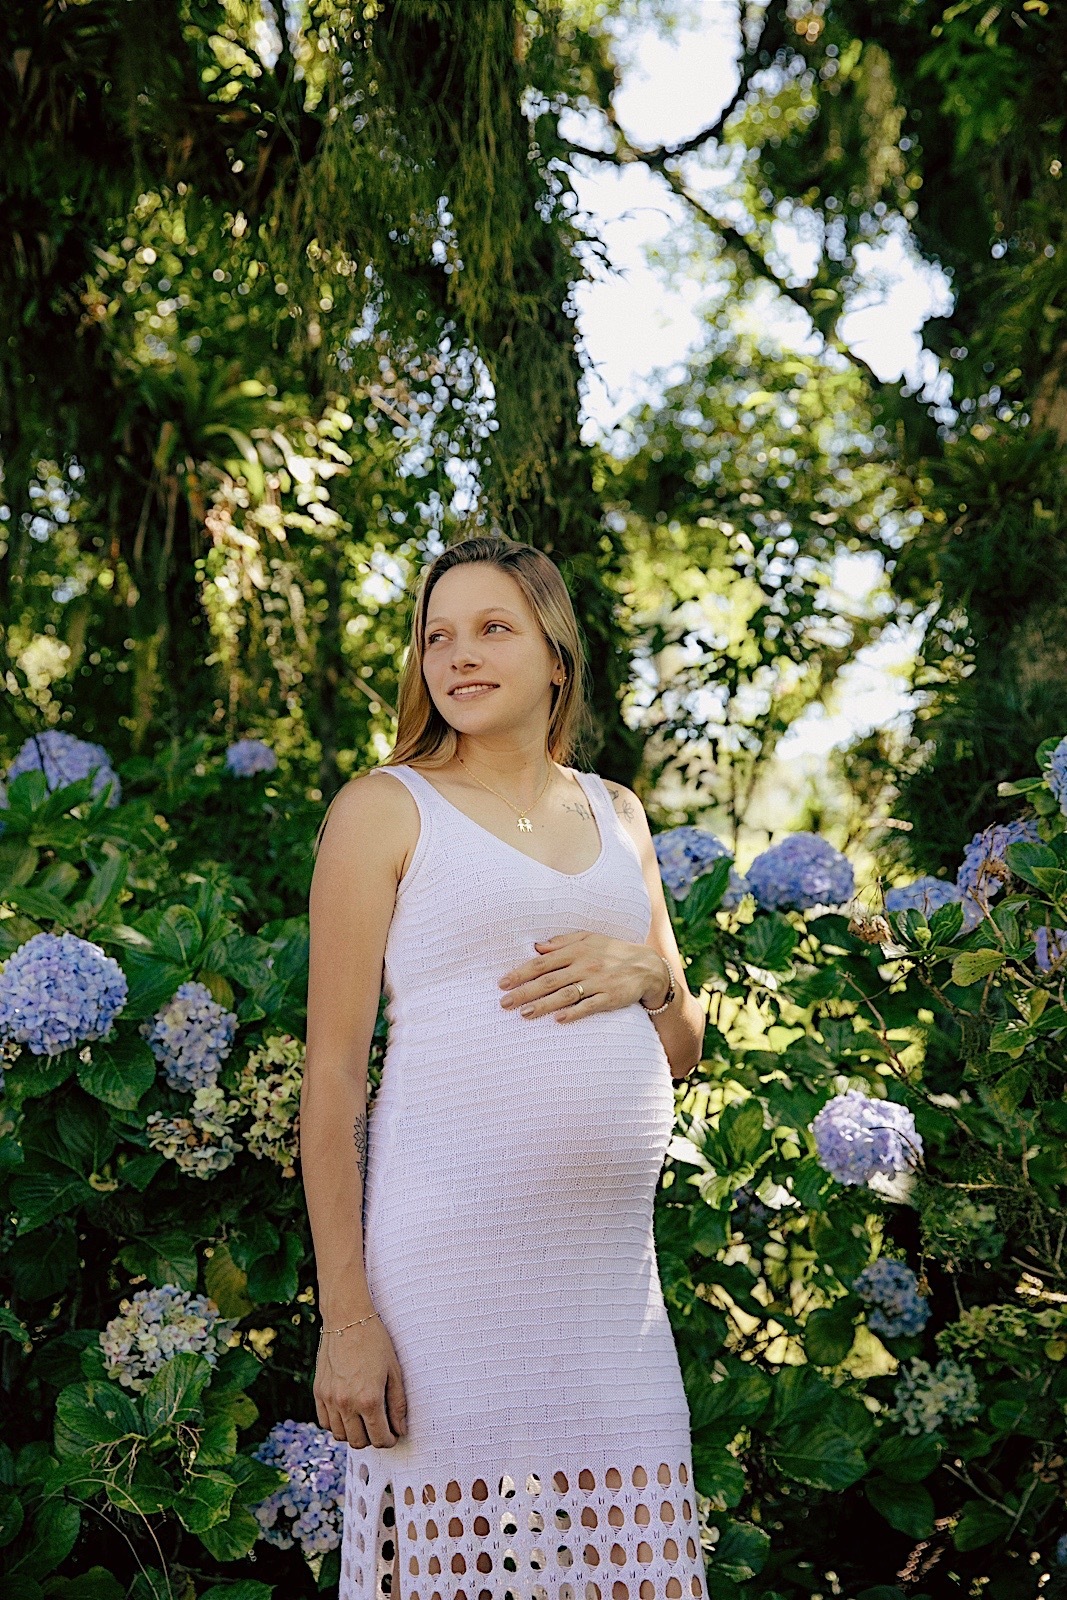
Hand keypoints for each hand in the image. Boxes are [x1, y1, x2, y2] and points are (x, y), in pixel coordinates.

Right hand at [313, 1315, 407, 1447]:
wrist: (347, 1318)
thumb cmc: (375, 1341)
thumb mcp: (394, 1371)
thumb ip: (398, 1404)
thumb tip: (400, 1429)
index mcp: (369, 1399)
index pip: (379, 1438)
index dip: (389, 1440)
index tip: (392, 1435)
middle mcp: (347, 1403)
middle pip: (358, 1442)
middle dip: (372, 1439)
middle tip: (380, 1428)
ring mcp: (330, 1399)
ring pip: (340, 1435)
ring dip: (353, 1433)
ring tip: (363, 1420)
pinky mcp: (319, 1392)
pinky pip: (325, 1422)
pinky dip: (336, 1424)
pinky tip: (347, 1413)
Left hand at [498, 931, 667, 1021]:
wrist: (647, 966)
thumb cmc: (613, 952)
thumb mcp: (589, 939)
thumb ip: (562, 942)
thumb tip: (536, 947)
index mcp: (576, 950)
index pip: (542, 962)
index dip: (521, 972)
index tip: (503, 983)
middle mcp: (584, 965)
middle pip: (549, 980)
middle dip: (525, 991)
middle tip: (504, 1002)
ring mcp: (598, 982)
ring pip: (566, 994)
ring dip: (544, 1004)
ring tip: (524, 1013)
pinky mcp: (610, 997)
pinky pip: (590, 1006)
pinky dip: (574, 1013)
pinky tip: (559, 1020)